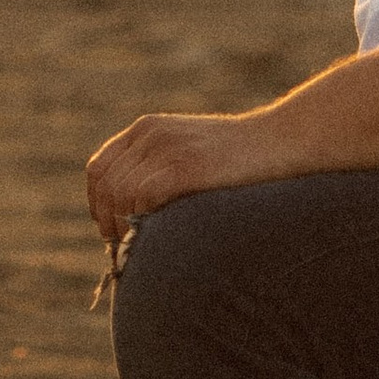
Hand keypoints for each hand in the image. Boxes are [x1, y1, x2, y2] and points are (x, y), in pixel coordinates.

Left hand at [86, 109, 257, 248]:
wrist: (281, 141)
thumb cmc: (240, 158)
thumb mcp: (189, 152)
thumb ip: (160, 170)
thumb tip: (133, 215)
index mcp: (147, 129)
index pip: (100, 170)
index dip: (98, 205)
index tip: (110, 231)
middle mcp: (151, 134)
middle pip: (107, 185)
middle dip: (109, 222)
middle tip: (124, 249)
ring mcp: (168, 148)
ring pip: (121, 194)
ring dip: (124, 226)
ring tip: (141, 248)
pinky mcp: (186, 166)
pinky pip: (145, 196)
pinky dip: (143, 220)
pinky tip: (157, 236)